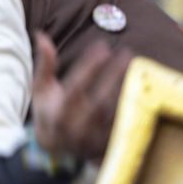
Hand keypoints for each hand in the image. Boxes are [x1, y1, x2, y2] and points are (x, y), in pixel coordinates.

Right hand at [29, 32, 131, 163]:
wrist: (55, 148)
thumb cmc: (48, 110)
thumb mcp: (41, 89)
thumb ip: (45, 64)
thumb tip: (42, 35)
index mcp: (59, 111)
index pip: (77, 84)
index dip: (91, 65)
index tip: (102, 45)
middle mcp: (77, 125)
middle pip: (100, 97)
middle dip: (114, 74)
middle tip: (126, 52)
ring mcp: (94, 137)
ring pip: (114, 110)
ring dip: (127, 87)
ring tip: (136, 65)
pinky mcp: (107, 143)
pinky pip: (123, 123)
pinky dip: (132, 105)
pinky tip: (141, 86)